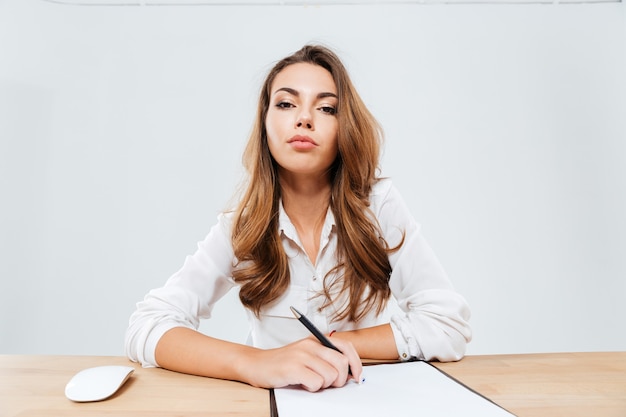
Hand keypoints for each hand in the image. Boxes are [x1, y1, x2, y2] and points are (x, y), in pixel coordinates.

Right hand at [240, 337, 361, 391]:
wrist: (256, 364)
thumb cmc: (283, 363)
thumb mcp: (306, 355)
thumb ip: (325, 359)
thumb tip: (350, 372)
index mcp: (316, 340)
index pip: (346, 347)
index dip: (356, 363)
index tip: (357, 377)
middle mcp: (310, 345)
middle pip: (342, 363)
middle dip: (340, 379)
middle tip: (329, 383)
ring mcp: (301, 356)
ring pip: (331, 376)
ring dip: (323, 385)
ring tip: (310, 382)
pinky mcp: (293, 368)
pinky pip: (316, 383)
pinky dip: (312, 388)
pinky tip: (302, 384)